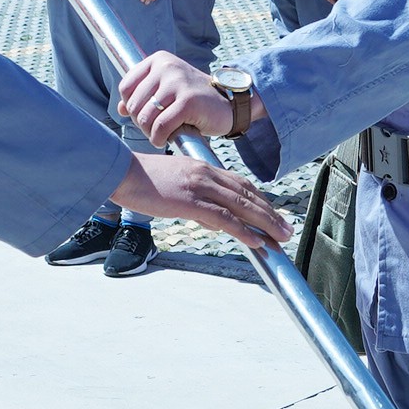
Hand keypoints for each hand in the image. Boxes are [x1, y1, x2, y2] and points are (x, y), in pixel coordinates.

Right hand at [112, 151, 289, 250]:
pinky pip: (223, 217)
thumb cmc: (143, 181)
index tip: (273, 213)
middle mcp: (206, 174)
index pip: (240, 184)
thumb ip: (196, 202)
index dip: (261, 200)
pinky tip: (256, 241)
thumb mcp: (175, 187)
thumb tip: (213, 222)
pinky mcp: (190, 200)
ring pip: (241, 206)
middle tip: (287, 228)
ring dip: (265, 222)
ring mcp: (199, 186)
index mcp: (203, 168)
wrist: (120, 172)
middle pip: (247, 194)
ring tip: (281, 237)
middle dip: (270, 213)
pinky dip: (242, 230)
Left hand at [116, 50, 244, 144]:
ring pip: (145, 117)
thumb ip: (143, 96)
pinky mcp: (188, 101)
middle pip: (134, 104)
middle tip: (155, 129)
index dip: (131, 107)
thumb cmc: (195, 100)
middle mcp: (167, 66)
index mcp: (159, 60)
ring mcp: (178, 82)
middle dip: (141, 123)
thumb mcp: (167, 91)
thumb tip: (120, 109)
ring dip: (150, 133)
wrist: (230, 105)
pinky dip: (159, 139)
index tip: (145, 116)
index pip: (126, 87)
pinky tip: (165, 140)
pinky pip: (160, 127)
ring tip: (160, 135)